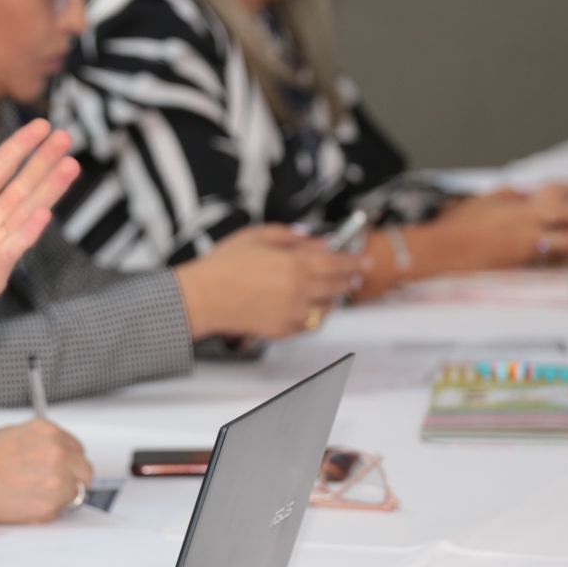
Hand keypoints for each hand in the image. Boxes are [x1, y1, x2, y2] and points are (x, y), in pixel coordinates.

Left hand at [0, 120, 80, 353]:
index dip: (19, 147)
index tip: (41, 125)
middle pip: (21, 186)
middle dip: (43, 162)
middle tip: (66, 136)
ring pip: (26, 212)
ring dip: (49, 190)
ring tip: (70, 166)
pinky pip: (13, 249)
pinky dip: (28, 232)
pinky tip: (44, 213)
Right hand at [0, 419, 93, 523]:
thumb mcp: (17, 433)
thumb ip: (43, 442)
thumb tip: (60, 453)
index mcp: (48, 433)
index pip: (78, 448)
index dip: (69, 459)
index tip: (63, 465)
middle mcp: (57, 454)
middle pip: (85, 471)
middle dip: (73, 477)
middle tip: (56, 482)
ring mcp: (56, 481)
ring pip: (75, 493)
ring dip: (61, 494)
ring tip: (35, 492)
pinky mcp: (49, 506)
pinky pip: (59, 510)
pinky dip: (48, 508)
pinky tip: (28, 500)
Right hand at [175, 225, 366, 340]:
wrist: (203, 297)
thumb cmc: (223, 264)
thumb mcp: (256, 236)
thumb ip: (290, 237)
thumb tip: (316, 240)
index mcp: (297, 264)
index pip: (339, 263)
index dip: (355, 260)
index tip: (364, 259)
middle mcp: (301, 290)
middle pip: (338, 286)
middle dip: (348, 278)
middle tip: (351, 273)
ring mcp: (294, 313)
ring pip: (328, 307)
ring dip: (332, 297)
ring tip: (328, 290)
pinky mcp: (284, 330)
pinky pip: (310, 322)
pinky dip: (313, 313)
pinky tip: (306, 305)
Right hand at [436, 186, 567, 268]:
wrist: (444, 249)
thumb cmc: (458, 226)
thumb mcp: (484, 200)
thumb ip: (510, 195)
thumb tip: (524, 193)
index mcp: (521, 206)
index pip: (560, 192)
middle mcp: (530, 225)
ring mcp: (529, 245)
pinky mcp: (524, 261)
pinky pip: (553, 255)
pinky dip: (563, 251)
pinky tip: (566, 249)